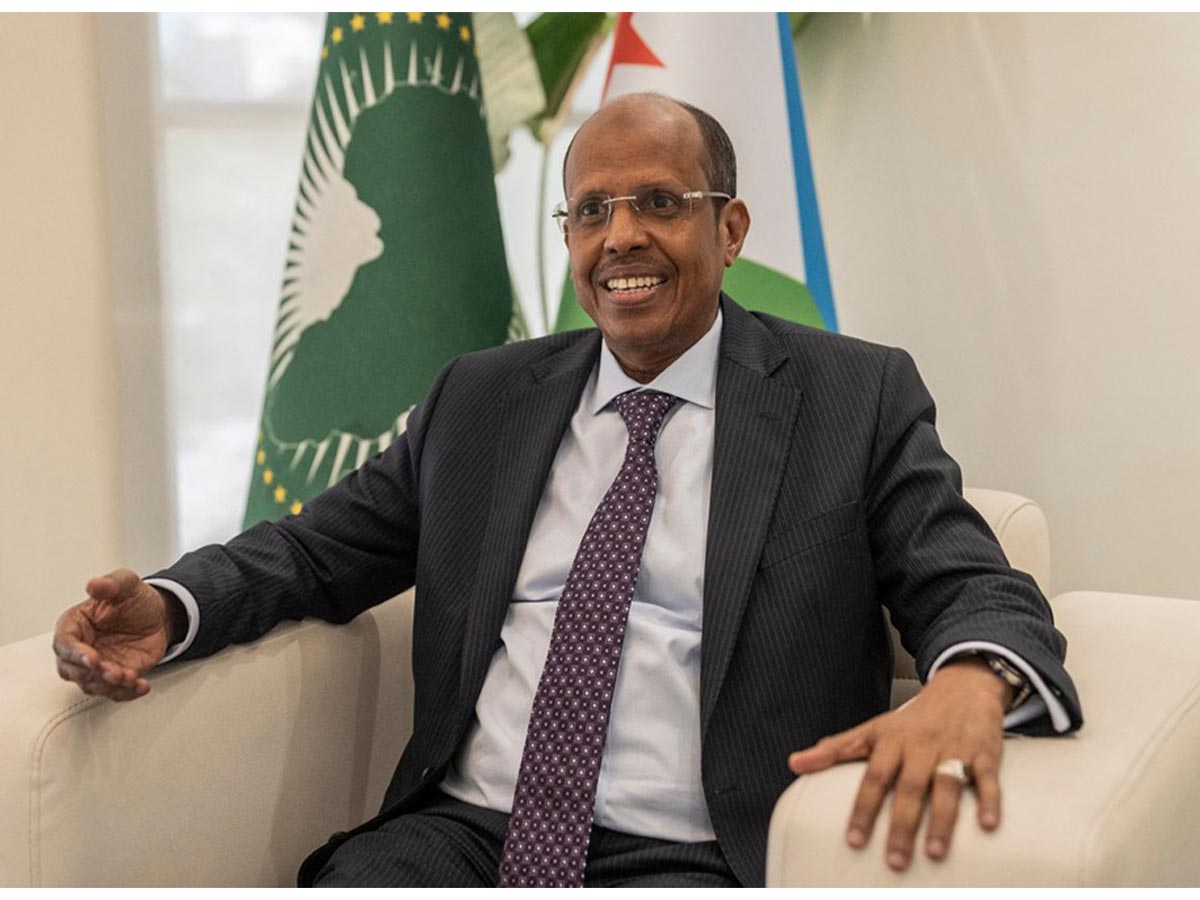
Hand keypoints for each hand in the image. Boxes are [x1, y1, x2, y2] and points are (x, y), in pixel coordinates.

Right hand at [52, 568, 175, 701]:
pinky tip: (141, 686)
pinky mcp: (116, 677)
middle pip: (72, 670)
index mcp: (76, 624)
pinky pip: (116, 691)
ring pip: (92, 684)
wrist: (160, 615)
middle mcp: (82, 648)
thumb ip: (110, 584)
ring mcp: (98, 665)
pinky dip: (127, 693)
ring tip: (130, 678)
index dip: (75, 654)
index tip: (91, 658)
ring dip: (110, 686)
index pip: (64, 643)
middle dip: (92, 674)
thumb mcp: (126, 584)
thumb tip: (94, 584)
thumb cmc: (135, 600)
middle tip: (112, 672)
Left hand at [787, 660, 1009, 870]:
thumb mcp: (872, 729)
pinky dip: (990, 801)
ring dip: (942, 821)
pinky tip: (987, 826)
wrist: (962, 687)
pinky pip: (988, 779)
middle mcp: (921, 746)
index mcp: (891, 741)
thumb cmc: (912, 718)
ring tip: (934, 853)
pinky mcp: (984, 753)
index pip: (873, 777)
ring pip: (947, 786)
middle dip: (901, 825)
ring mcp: (954, 750)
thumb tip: (794, 763)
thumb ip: (836, 749)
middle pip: (909, 787)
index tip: (854, 840)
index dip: (863, 809)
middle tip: (894, 860)